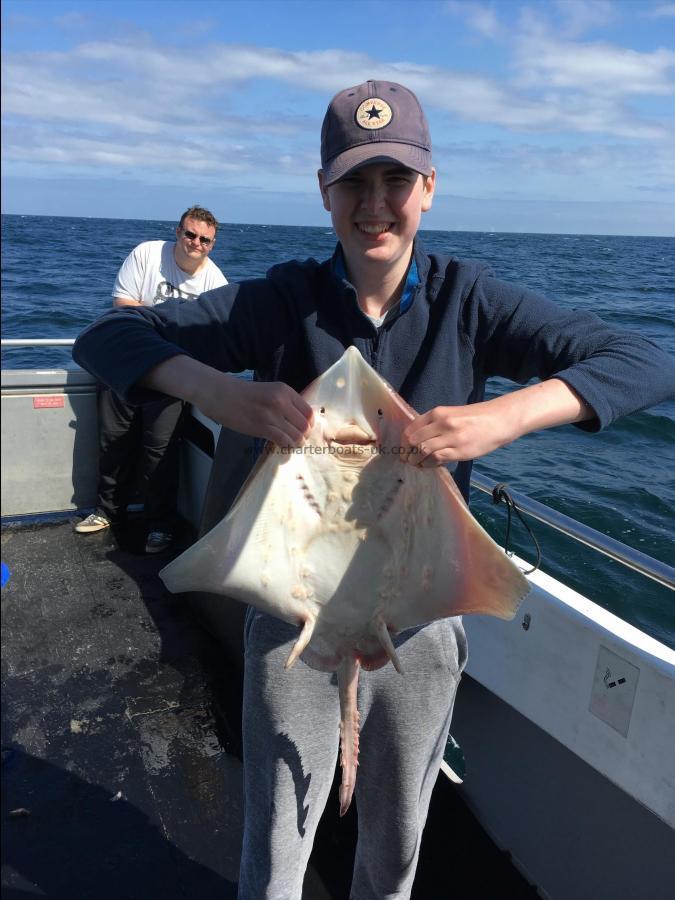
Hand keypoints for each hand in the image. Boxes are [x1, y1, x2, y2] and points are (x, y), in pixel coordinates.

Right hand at [142, 356, 312, 446]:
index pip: (309, 412)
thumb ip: (284, 404)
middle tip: (296, 440)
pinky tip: (281, 446)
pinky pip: (283, 440)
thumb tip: (298, 421)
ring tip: (289, 445)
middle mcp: (281, 401)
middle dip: (304, 436)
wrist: (218, 393)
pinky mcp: (262, 426)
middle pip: (305, 425)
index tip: (303, 431)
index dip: (309, 425)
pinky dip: (285, 446)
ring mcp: (272, 414)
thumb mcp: (268, 392)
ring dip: (295, 443)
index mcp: (285, 390)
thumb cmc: (241, 394)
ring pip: (296, 435)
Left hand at [401, 379, 592, 467]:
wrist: (499, 421)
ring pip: (422, 451)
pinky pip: (436, 459)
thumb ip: (435, 424)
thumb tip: (415, 439)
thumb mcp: (452, 414)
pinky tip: (429, 465)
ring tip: (416, 464)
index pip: (411, 428)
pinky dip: (428, 464)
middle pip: (413, 441)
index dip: (403, 441)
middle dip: (406, 452)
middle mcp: (442, 423)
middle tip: (406, 459)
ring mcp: (450, 437)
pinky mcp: (459, 451)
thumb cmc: (475, 418)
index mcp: (438, 413)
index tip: (403, 448)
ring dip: (416, 460)